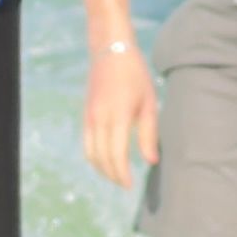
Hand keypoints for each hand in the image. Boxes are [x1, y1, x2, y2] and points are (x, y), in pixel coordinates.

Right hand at [82, 31, 157, 187]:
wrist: (111, 52)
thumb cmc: (136, 76)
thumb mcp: (149, 103)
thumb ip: (149, 133)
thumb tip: (151, 161)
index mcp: (119, 116)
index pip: (117, 155)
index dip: (122, 174)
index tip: (130, 184)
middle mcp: (100, 119)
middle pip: (102, 158)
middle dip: (112, 175)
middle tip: (125, 184)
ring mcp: (90, 117)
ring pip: (91, 154)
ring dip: (102, 169)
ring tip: (115, 175)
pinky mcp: (85, 115)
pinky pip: (86, 143)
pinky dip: (94, 157)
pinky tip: (105, 161)